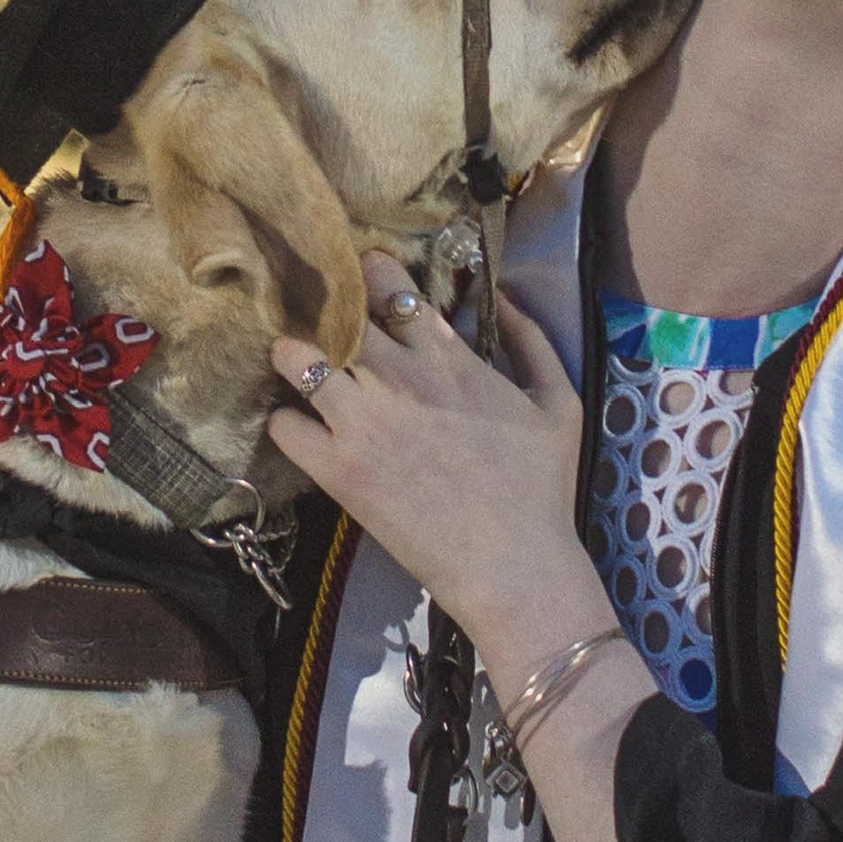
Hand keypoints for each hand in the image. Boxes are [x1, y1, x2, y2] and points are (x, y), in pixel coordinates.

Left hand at [265, 252, 613, 684]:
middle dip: (322, 308)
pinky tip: (301, 430)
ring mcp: (363, 423)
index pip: (390, 286)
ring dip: (291, 356)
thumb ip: (532, 340)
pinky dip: (284, 423)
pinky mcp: (338, 471)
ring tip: (296, 367)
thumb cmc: (542, 488)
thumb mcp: (559, 402)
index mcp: (448, 357)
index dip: (370, 276)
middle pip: (335, 313)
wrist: (515, 565)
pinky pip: (283, 427)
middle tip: (319, 322)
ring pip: (297, 360)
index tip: (366, 284)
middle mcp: (400, 379)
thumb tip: (504, 292)